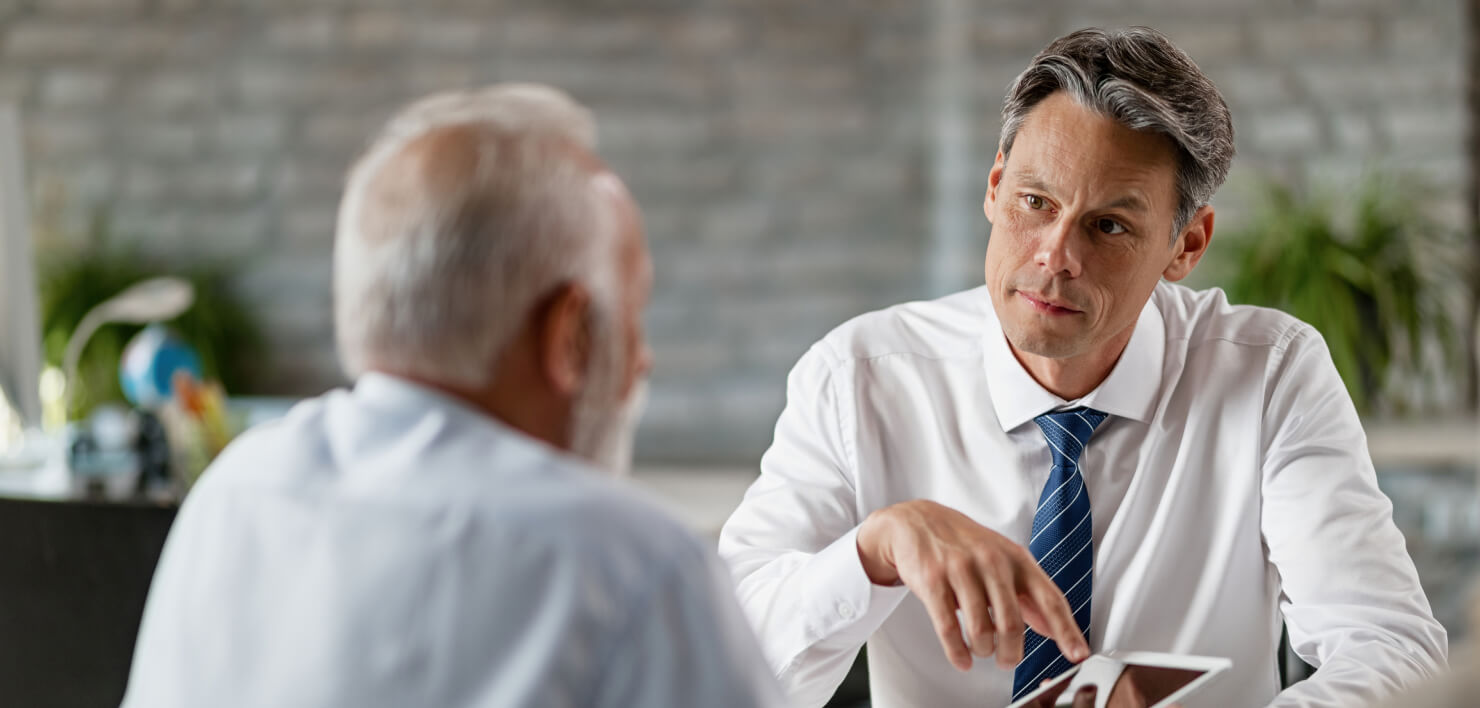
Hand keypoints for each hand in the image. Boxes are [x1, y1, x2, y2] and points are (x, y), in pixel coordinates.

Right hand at [855, 499, 1088, 670]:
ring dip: (983, 650)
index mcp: (1016, 558)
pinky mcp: (932, 580)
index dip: (1066, 630)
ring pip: (981, 629)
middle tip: (1007, 660)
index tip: (1077, 654)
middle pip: (1012, 623)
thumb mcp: (1004, 561)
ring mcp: (961, 570)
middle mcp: (992, 562)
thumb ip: (1029, 596)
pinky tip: (962, 658)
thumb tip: (1054, 629)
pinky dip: (957, 651)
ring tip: (981, 651)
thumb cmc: (965, 544)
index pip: (1049, 599)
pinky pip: (948, 627)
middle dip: (1011, 653)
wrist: (918, 522)